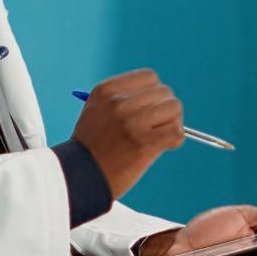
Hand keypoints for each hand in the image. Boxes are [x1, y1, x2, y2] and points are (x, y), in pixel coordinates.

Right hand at [71, 69, 184, 198]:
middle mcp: (118, 103)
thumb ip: (123, 99)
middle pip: (165, 92)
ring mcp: (131, 122)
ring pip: (174, 108)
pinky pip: (176, 132)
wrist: (80, 178)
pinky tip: (163, 147)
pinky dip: (175, 140)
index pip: (150, 77)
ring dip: (173, 123)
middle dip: (165, 109)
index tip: (148, 110)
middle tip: (156, 127)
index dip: (154, 94)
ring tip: (160, 137)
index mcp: (106, 91)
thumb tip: (161, 97)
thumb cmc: (92, 147)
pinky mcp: (144, 143)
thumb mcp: (97, 111)